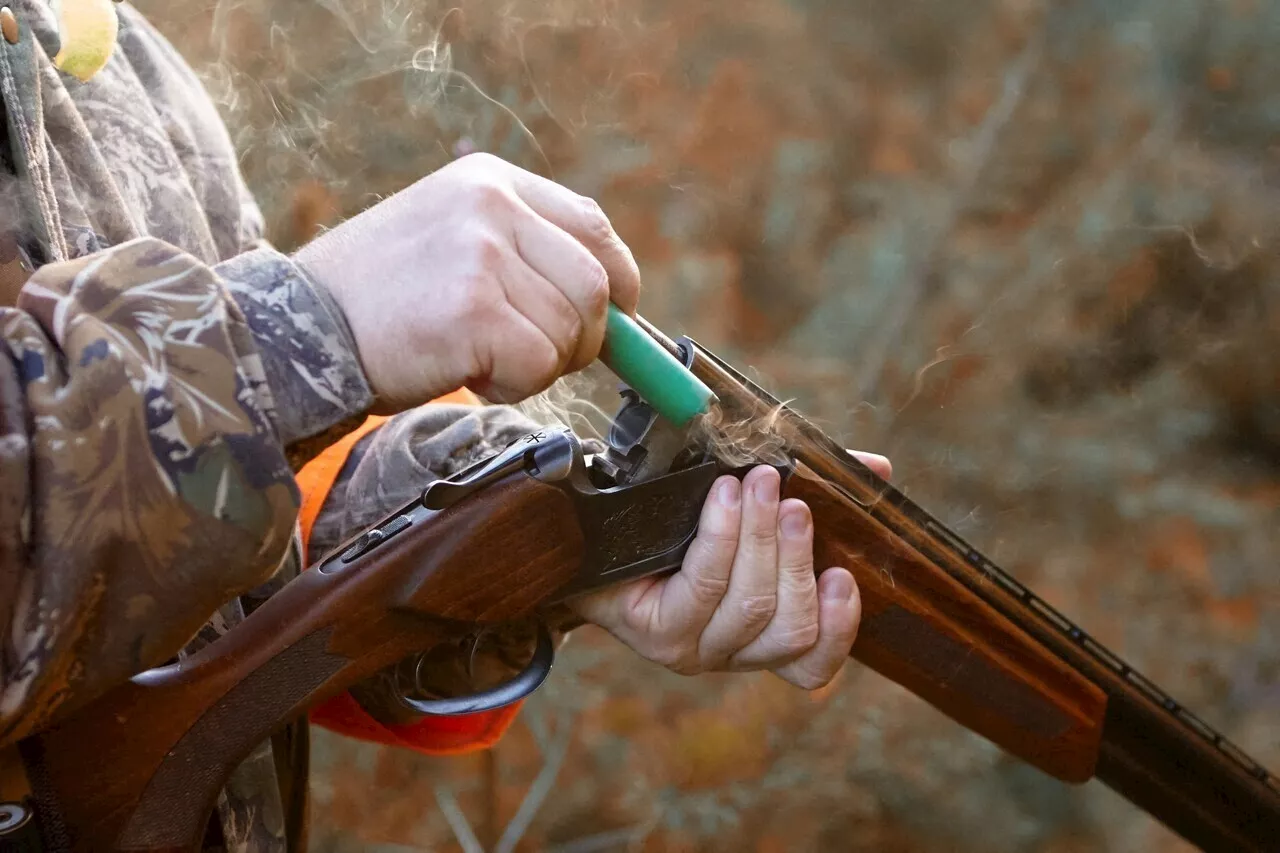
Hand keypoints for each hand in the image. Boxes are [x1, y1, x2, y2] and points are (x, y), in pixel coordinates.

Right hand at [295, 153, 640, 410]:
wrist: (296, 327)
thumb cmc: (377, 299)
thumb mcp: (451, 239)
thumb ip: (524, 253)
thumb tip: (613, 308)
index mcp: (490, 180)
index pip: (594, 226)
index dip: (619, 280)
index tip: (617, 319)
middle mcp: (490, 204)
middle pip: (596, 284)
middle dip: (586, 338)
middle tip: (540, 358)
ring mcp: (480, 253)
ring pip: (571, 330)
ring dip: (541, 366)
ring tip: (484, 362)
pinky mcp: (471, 309)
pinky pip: (539, 364)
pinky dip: (516, 387)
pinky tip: (472, 376)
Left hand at [568, 451, 892, 689]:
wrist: (593, 524)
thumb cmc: (679, 517)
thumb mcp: (753, 505)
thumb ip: (814, 492)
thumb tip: (878, 468)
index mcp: (760, 635)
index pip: (813, 667)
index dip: (838, 628)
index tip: (843, 574)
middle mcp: (729, 653)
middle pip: (789, 625)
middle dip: (797, 556)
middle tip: (792, 500)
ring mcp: (692, 648)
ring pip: (752, 605)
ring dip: (761, 537)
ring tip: (759, 483)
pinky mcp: (657, 630)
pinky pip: (704, 586)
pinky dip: (721, 535)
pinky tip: (722, 496)